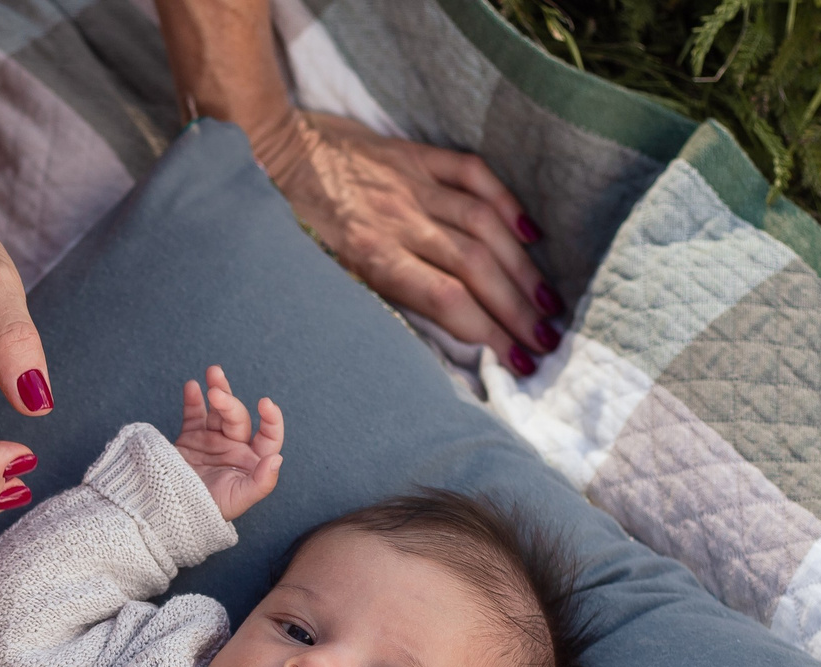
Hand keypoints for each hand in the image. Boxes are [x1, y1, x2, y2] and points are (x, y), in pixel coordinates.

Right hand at [174, 366, 284, 520]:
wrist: (170, 513)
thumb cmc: (209, 511)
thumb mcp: (239, 500)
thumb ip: (261, 482)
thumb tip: (277, 458)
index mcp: (252, 460)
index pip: (269, 435)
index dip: (271, 418)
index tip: (265, 404)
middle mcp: (235, 447)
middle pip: (238, 417)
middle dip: (229, 401)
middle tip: (216, 392)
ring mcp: (212, 440)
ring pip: (218, 410)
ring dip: (217, 390)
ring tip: (213, 373)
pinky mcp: (190, 438)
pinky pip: (194, 414)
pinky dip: (193, 400)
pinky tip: (192, 386)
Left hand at [258, 109, 562, 369]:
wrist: (271, 151)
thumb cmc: (292, 224)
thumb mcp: (321, 273)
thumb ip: (372, 295)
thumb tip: (424, 330)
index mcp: (371, 258)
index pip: (446, 301)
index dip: (488, 333)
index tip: (515, 362)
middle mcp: (399, 222)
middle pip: (475, 269)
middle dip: (517, 310)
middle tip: (546, 342)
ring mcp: (411, 185)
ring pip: (483, 226)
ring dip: (522, 267)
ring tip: (549, 302)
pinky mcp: (415, 155)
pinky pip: (472, 174)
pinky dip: (506, 202)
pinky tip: (530, 233)